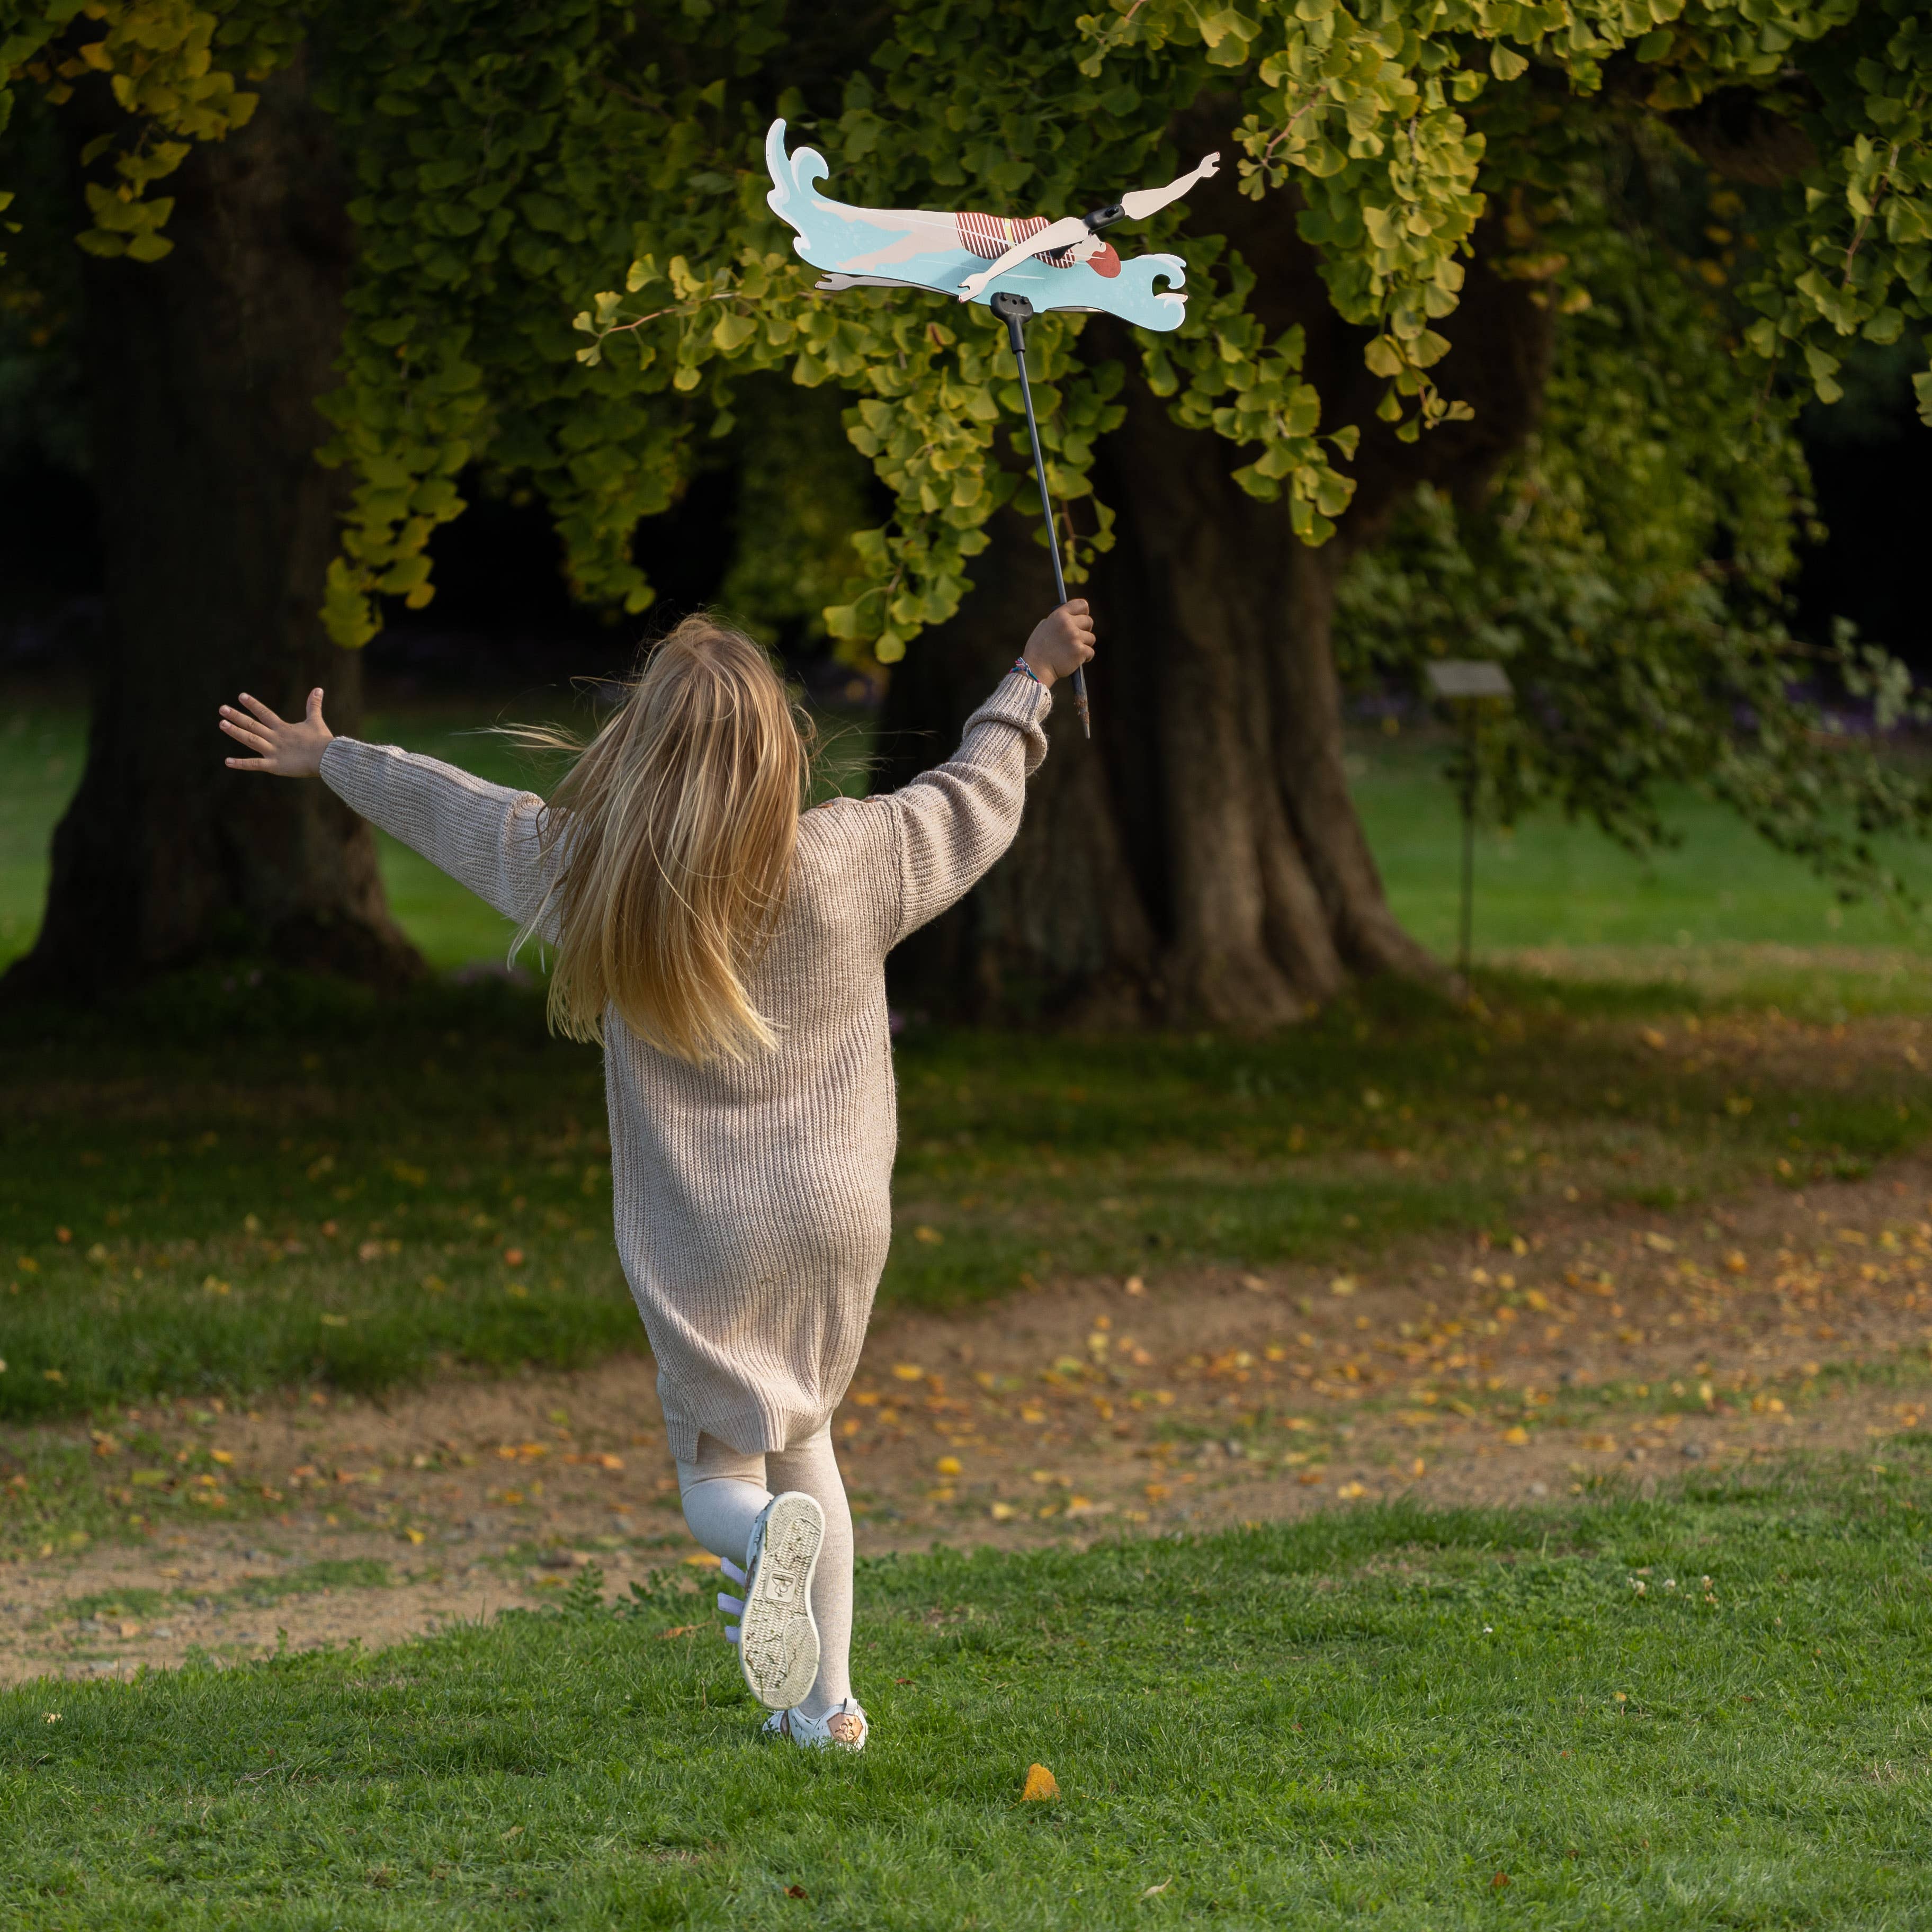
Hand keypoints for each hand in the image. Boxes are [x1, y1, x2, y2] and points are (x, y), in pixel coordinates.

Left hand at [218, 688, 332, 777]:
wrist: (328, 757)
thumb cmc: (322, 741)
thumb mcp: (316, 721)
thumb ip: (314, 706)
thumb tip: (318, 689)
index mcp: (283, 728)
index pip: (265, 713)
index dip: (253, 705)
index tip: (241, 696)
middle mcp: (275, 738)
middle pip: (252, 725)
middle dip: (237, 716)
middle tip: (222, 709)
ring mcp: (273, 751)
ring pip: (250, 740)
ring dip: (236, 732)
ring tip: (222, 724)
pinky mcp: (275, 765)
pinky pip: (255, 764)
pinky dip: (241, 764)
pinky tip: (227, 762)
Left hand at [958, 272, 987, 300]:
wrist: (985, 278)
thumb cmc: (977, 277)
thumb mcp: (970, 279)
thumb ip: (965, 283)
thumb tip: (959, 285)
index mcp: (973, 289)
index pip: (966, 293)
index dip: (962, 295)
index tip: (958, 297)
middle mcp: (975, 292)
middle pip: (968, 297)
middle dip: (963, 299)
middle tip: (958, 301)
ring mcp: (977, 293)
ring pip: (970, 297)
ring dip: (966, 299)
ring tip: (961, 301)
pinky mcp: (978, 293)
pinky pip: (972, 296)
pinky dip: (969, 298)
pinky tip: (966, 299)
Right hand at [1021, 599, 1095, 688]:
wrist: (1036, 668)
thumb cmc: (1038, 649)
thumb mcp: (1044, 627)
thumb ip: (1059, 620)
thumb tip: (1072, 618)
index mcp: (1059, 616)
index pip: (1081, 605)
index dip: (1084, 611)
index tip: (1082, 617)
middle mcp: (1068, 624)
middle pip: (1089, 621)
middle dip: (1085, 629)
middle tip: (1077, 637)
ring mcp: (1075, 638)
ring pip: (1091, 638)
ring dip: (1084, 644)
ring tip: (1072, 650)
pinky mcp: (1080, 651)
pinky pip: (1090, 652)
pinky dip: (1085, 657)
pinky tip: (1074, 659)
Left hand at [1199, 151, 1220, 180]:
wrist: (1199, 172)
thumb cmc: (1205, 173)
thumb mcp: (1210, 173)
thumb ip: (1214, 170)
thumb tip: (1218, 168)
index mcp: (1208, 162)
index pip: (1213, 159)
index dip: (1216, 158)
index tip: (1218, 158)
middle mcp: (1206, 160)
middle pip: (1212, 156)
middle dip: (1215, 155)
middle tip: (1218, 154)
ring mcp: (1205, 159)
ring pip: (1210, 155)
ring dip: (1214, 154)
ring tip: (1217, 153)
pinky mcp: (1204, 159)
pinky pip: (1209, 156)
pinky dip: (1211, 155)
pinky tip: (1214, 155)